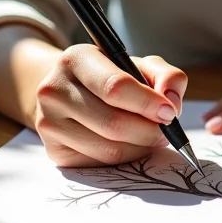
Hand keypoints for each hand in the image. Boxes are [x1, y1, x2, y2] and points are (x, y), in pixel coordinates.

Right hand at [33, 44, 187, 166]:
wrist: (70, 91)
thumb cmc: (111, 76)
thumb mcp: (139, 65)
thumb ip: (166, 75)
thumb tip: (172, 102)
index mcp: (76, 59)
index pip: (115, 87)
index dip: (147, 103)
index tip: (170, 113)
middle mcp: (54, 89)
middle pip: (112, 123)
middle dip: (149, 131)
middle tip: (167, 131)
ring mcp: (49, 122)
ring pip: (108, 148)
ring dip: (140, 147)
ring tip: (153, 136)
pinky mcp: (53, 150)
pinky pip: (99, 163)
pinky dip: (125, 158)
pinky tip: (132, 144)